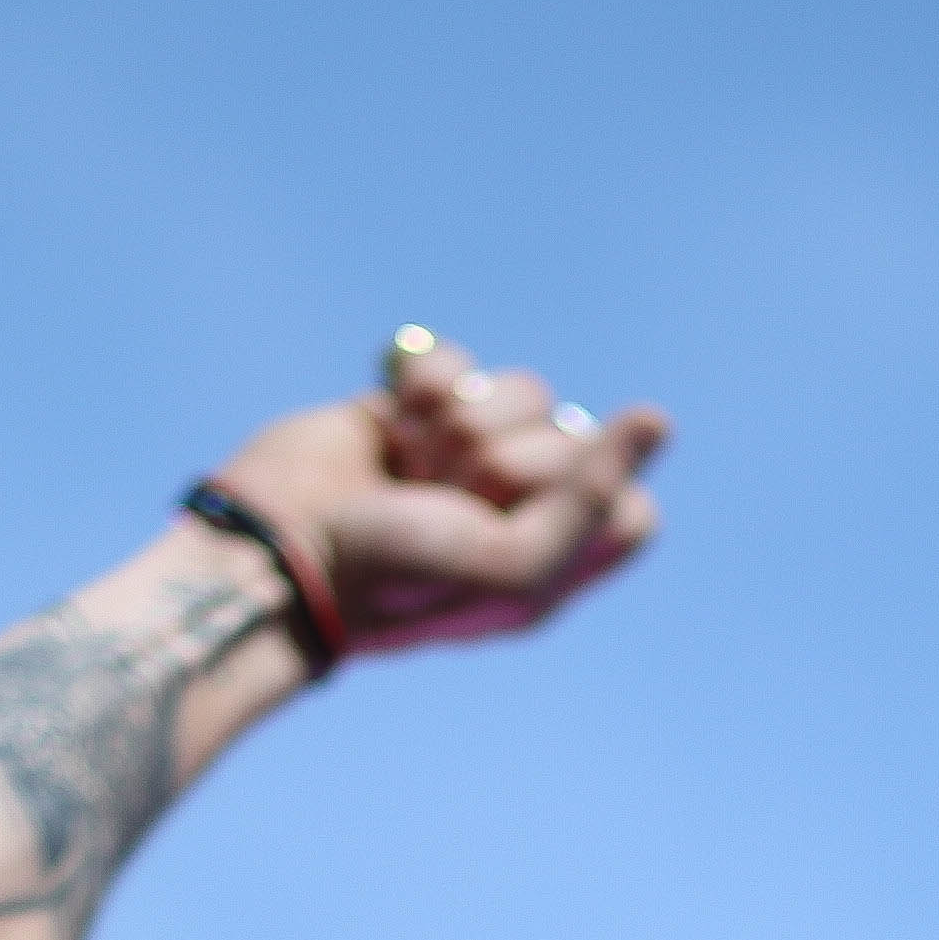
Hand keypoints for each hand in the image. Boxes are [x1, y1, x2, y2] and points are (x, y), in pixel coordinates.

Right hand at [205, 328, 672, 659]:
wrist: (281, 549)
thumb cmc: (399, 579)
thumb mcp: (514, 567)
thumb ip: (591, 501)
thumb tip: (657, 416)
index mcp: (559, 562)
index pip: (630, 507)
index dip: (586, 500)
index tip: (525, 519)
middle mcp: (525, 505)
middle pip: (575, 437)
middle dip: (506, 463)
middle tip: (448, 502)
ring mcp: (472, 452)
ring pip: (524, 389)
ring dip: (462, 424)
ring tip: (412, 468)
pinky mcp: (422, 407)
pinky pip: (461, 360)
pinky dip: (429, 381)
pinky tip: (396, 420)